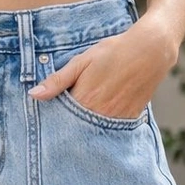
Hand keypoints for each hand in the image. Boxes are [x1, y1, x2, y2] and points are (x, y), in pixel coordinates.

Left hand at [28, 19, 178, 120]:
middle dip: (67, 130)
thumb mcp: (81, 61)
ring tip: (80, 125)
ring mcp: (115, 120)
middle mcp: (99, 114)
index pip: (60, 121)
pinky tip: (97, 123)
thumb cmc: (113, 52)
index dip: (52, 122)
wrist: (150, 51)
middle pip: (75, 131)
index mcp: (84, 100)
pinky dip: (101, 130)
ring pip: (92, 134)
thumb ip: (57, 80)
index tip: (45, 124)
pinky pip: (110, 132)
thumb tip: (33, 94)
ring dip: (84, 132)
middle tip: (61, 128)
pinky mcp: (128, 121)